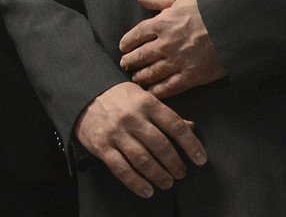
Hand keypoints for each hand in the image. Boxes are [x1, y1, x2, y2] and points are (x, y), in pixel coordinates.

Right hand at [75, 81, 205, 198]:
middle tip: (182, 173)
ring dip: (159, 175)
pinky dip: (136, 183)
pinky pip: (122, 169)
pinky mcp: (102, 146)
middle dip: (175, 163)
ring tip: (167, 182)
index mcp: (146, 103)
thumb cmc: (120, 98)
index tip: (200, 159)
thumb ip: (166, 114)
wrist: (85, 95)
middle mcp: (132, 118)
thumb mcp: (144, 97)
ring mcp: (116, 133)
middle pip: (160, 145)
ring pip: (142, 160)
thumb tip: (191, 127)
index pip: (175, 125)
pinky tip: (147, 190)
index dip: (191, 144)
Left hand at [119, 0, 225, 98]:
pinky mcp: (190, 76)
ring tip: (136, 78)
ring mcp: (176, 62)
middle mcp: (165, 44)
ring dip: (140, 77)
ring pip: (150, 74)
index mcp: (160, 24)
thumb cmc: (206, 9)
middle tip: (125, 65)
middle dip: (129, 62)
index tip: (123, 47)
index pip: (135, 36)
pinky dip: (156, 91)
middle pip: (139, 57)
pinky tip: (151, 91)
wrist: (231, 25)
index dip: (126, 43)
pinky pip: (168, 87)